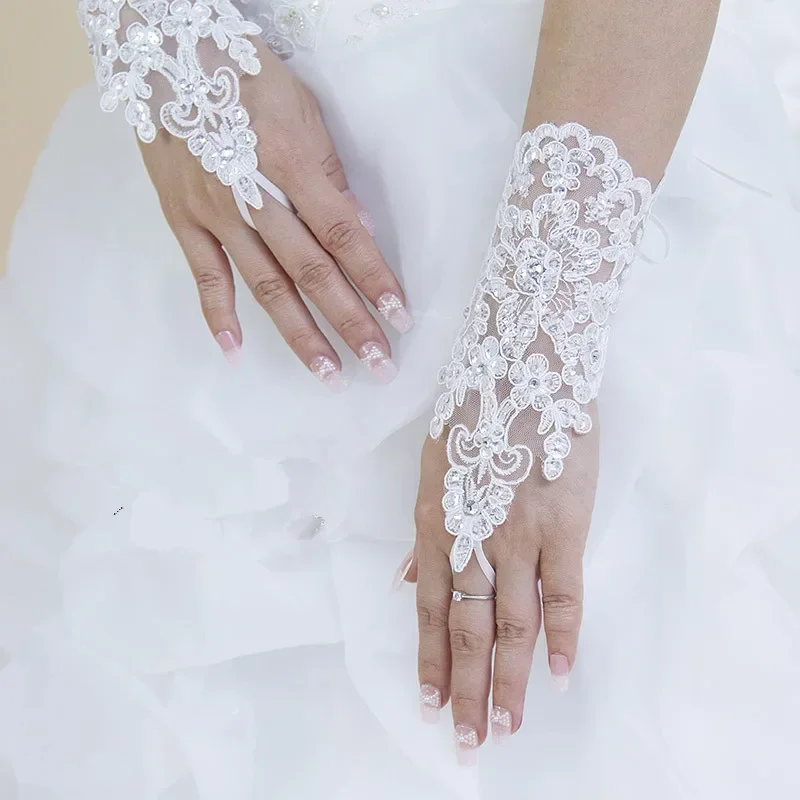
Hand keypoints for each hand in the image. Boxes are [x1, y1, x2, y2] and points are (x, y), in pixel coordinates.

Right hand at [139, 42, 410, 385]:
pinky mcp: (183, 220)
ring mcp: (215, 214)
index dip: (375, 280)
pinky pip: (204, 277)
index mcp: (292, 165)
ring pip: (265, 286)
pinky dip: (218, 317)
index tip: (399, 318)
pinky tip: (235, 353)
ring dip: (299, 335)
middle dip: (349, 322)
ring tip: (328, 375)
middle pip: (311, 272)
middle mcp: (254, 198)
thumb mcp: (303, 111)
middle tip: (379, 364)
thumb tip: (359, 229)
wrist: (167, 54)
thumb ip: (330, 175)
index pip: (344, 237)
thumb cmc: (244, 76)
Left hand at [406, 411, 598, 762]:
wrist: (522, 365)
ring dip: (507, 679)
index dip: (431, 661)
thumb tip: (407, 582)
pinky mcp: (563, 524)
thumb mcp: (434, 467)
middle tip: (466, 742)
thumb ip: (424, 532)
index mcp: (435, 523)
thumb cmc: (475, 413)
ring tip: (505, 726)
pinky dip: (562, 636)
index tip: (430, 705)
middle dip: (465, 689)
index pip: (432, 609)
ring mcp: (518, 534)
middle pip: (468, 628)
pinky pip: (563, 591)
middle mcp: (471, 538)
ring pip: (511, 622)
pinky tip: (559, 675)